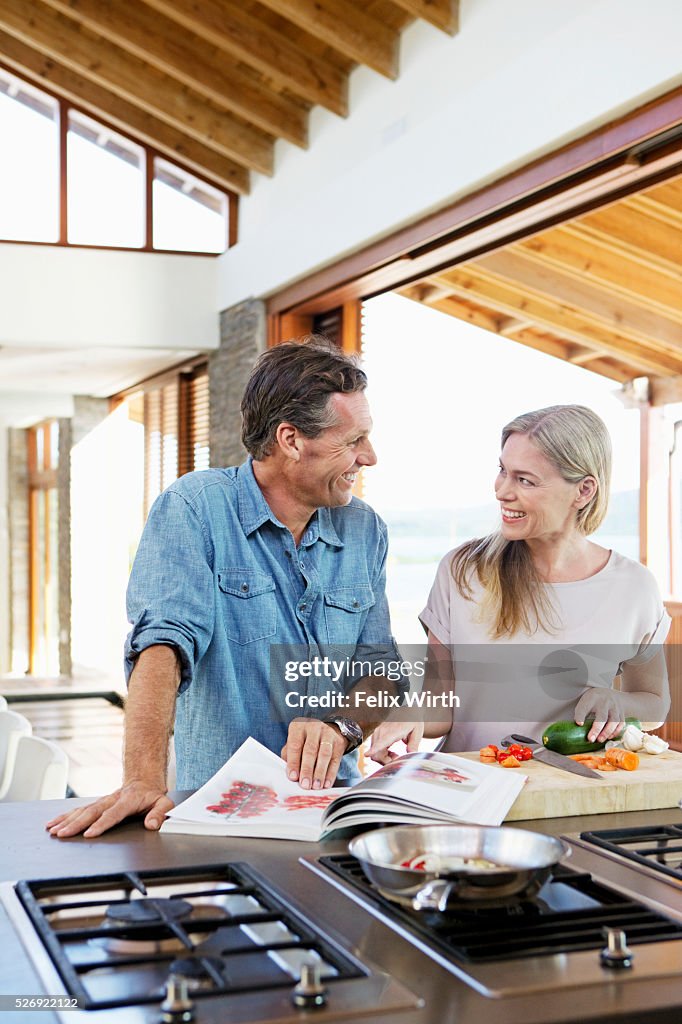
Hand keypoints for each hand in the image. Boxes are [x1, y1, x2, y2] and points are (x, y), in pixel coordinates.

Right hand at [45, 780, 173, 838]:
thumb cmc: (153, 796)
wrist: (144, 781)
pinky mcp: (96, 804)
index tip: (90, 833)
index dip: (101, 824)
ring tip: (53, 830)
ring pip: (82, 810)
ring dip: (67, 820)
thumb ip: (160, 814)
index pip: (113, 813)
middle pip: (92, 812)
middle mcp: (112, 799)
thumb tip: (152, 825)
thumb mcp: (164, 803)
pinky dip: (65, 816)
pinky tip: (53, 823)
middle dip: (76, 824)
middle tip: (63, 834)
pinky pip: (79, 809)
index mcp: (128, 800)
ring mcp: (102, 800)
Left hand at [281, 718, 346, 789]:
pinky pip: (335, 760)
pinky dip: (330, 774)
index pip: (295, 745)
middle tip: (305, 784)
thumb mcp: (294, 742)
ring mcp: (328, 734)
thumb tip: (290, 775)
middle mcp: (314, 728)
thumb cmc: (306, 740)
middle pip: (310, 750)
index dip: (293, 762)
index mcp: (299, 727)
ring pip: (324, 755)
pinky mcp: (339, 743)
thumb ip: (289, 757)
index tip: (293, 777)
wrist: (328, 730)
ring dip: (320, 772)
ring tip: (316, 786)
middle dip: (307, 769)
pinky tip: (326, 783)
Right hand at [367, 721, 423, 763]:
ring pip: (375, 754)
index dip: (373, 749)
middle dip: (386, 762)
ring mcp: (378, 734)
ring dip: (385, 759)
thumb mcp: (417, 731)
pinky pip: (375, 751)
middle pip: (376, 754)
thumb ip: (413, 744)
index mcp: (392, 731)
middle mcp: (381, 732)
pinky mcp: (377, 736)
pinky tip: (392, 753)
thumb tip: (410, 755)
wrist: (406, 709)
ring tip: (396, 755)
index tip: (367, 754)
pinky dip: (383, 755)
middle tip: (398, 759)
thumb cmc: (412, 720)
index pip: (381, 742)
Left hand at [574, 688, 625, 742]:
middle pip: (602, 716)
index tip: (579, 724)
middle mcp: (605, 702)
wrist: (610, 694)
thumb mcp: (585, 701)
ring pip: (614, 721)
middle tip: (591, 739)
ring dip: (607, 732)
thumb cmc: (593, 701)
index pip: (585, 707)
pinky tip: (609, 737)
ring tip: (599, 740)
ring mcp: (615, 707)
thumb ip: (581, 713)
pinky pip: (621, 724)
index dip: (581, 715)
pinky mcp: (621, 713)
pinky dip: (615, 732)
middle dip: (596, 729)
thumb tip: (577, 729)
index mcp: (592, 698)